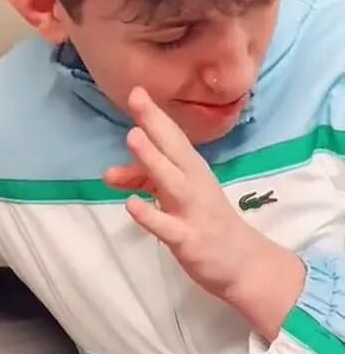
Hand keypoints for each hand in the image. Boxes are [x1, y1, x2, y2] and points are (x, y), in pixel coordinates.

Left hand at [104, 88, 304, 338]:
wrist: (243, 263)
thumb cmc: (205, 222)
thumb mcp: (172, 197)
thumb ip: (142, 181)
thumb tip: (110, 173)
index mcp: (192, 170)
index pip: (173, 138)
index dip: (154, 115)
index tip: (136, 90)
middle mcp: (195, 184)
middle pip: (175, 150)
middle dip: (155, 124)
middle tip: (136, 98)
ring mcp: (193, 211)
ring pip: (172, 182)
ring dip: (153, 160)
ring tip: (133, 137)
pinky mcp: (190, 240)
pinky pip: (167, 227)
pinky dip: (150, 216)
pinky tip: (131, 204)